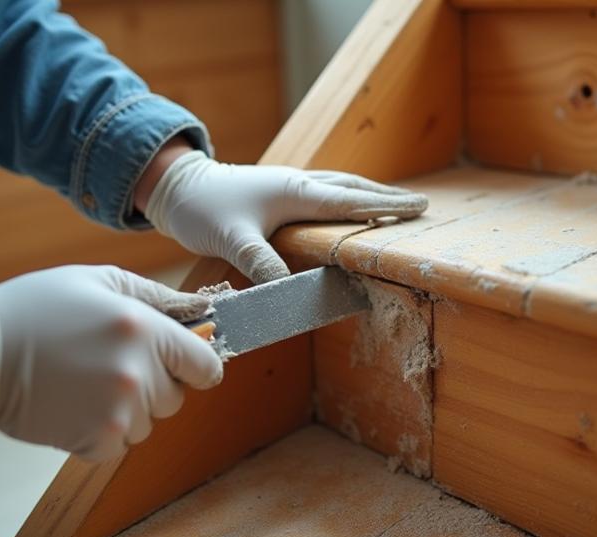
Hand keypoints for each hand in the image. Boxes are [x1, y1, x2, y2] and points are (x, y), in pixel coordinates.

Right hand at [0, 265, 221, 460]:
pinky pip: (119, 444)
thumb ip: (157, 295)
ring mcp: (117, 410)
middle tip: (111, 365)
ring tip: (85, 383)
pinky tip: (73, 405)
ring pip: (148, 422)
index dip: (197, 365)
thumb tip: (201, 311)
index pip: (206, 365)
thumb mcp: (99, 281)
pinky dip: (101, 431)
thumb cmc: (36, 309)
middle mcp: (138, 372)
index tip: (183, 364)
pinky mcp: (94, 440)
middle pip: (176, 397)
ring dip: (127, 409)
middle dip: (154, 385)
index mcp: (145, 329)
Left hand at [141, 150, 428, 282]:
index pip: (351, 202)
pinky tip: (347, 206)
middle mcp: (298, 183)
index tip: (419, 208)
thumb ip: (261, 264)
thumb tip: (290, 293)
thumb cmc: (203, 209)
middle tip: (420, 206)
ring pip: (339, 187)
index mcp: (296, 192)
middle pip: (353, 188)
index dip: (386, 208)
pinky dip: (345, 197)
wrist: (176, 186)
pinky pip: (324, 192)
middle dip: (387, 198)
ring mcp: (289, 184)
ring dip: (368, 194)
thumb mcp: (232, 240)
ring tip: (393, 205)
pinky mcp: (278, 191)